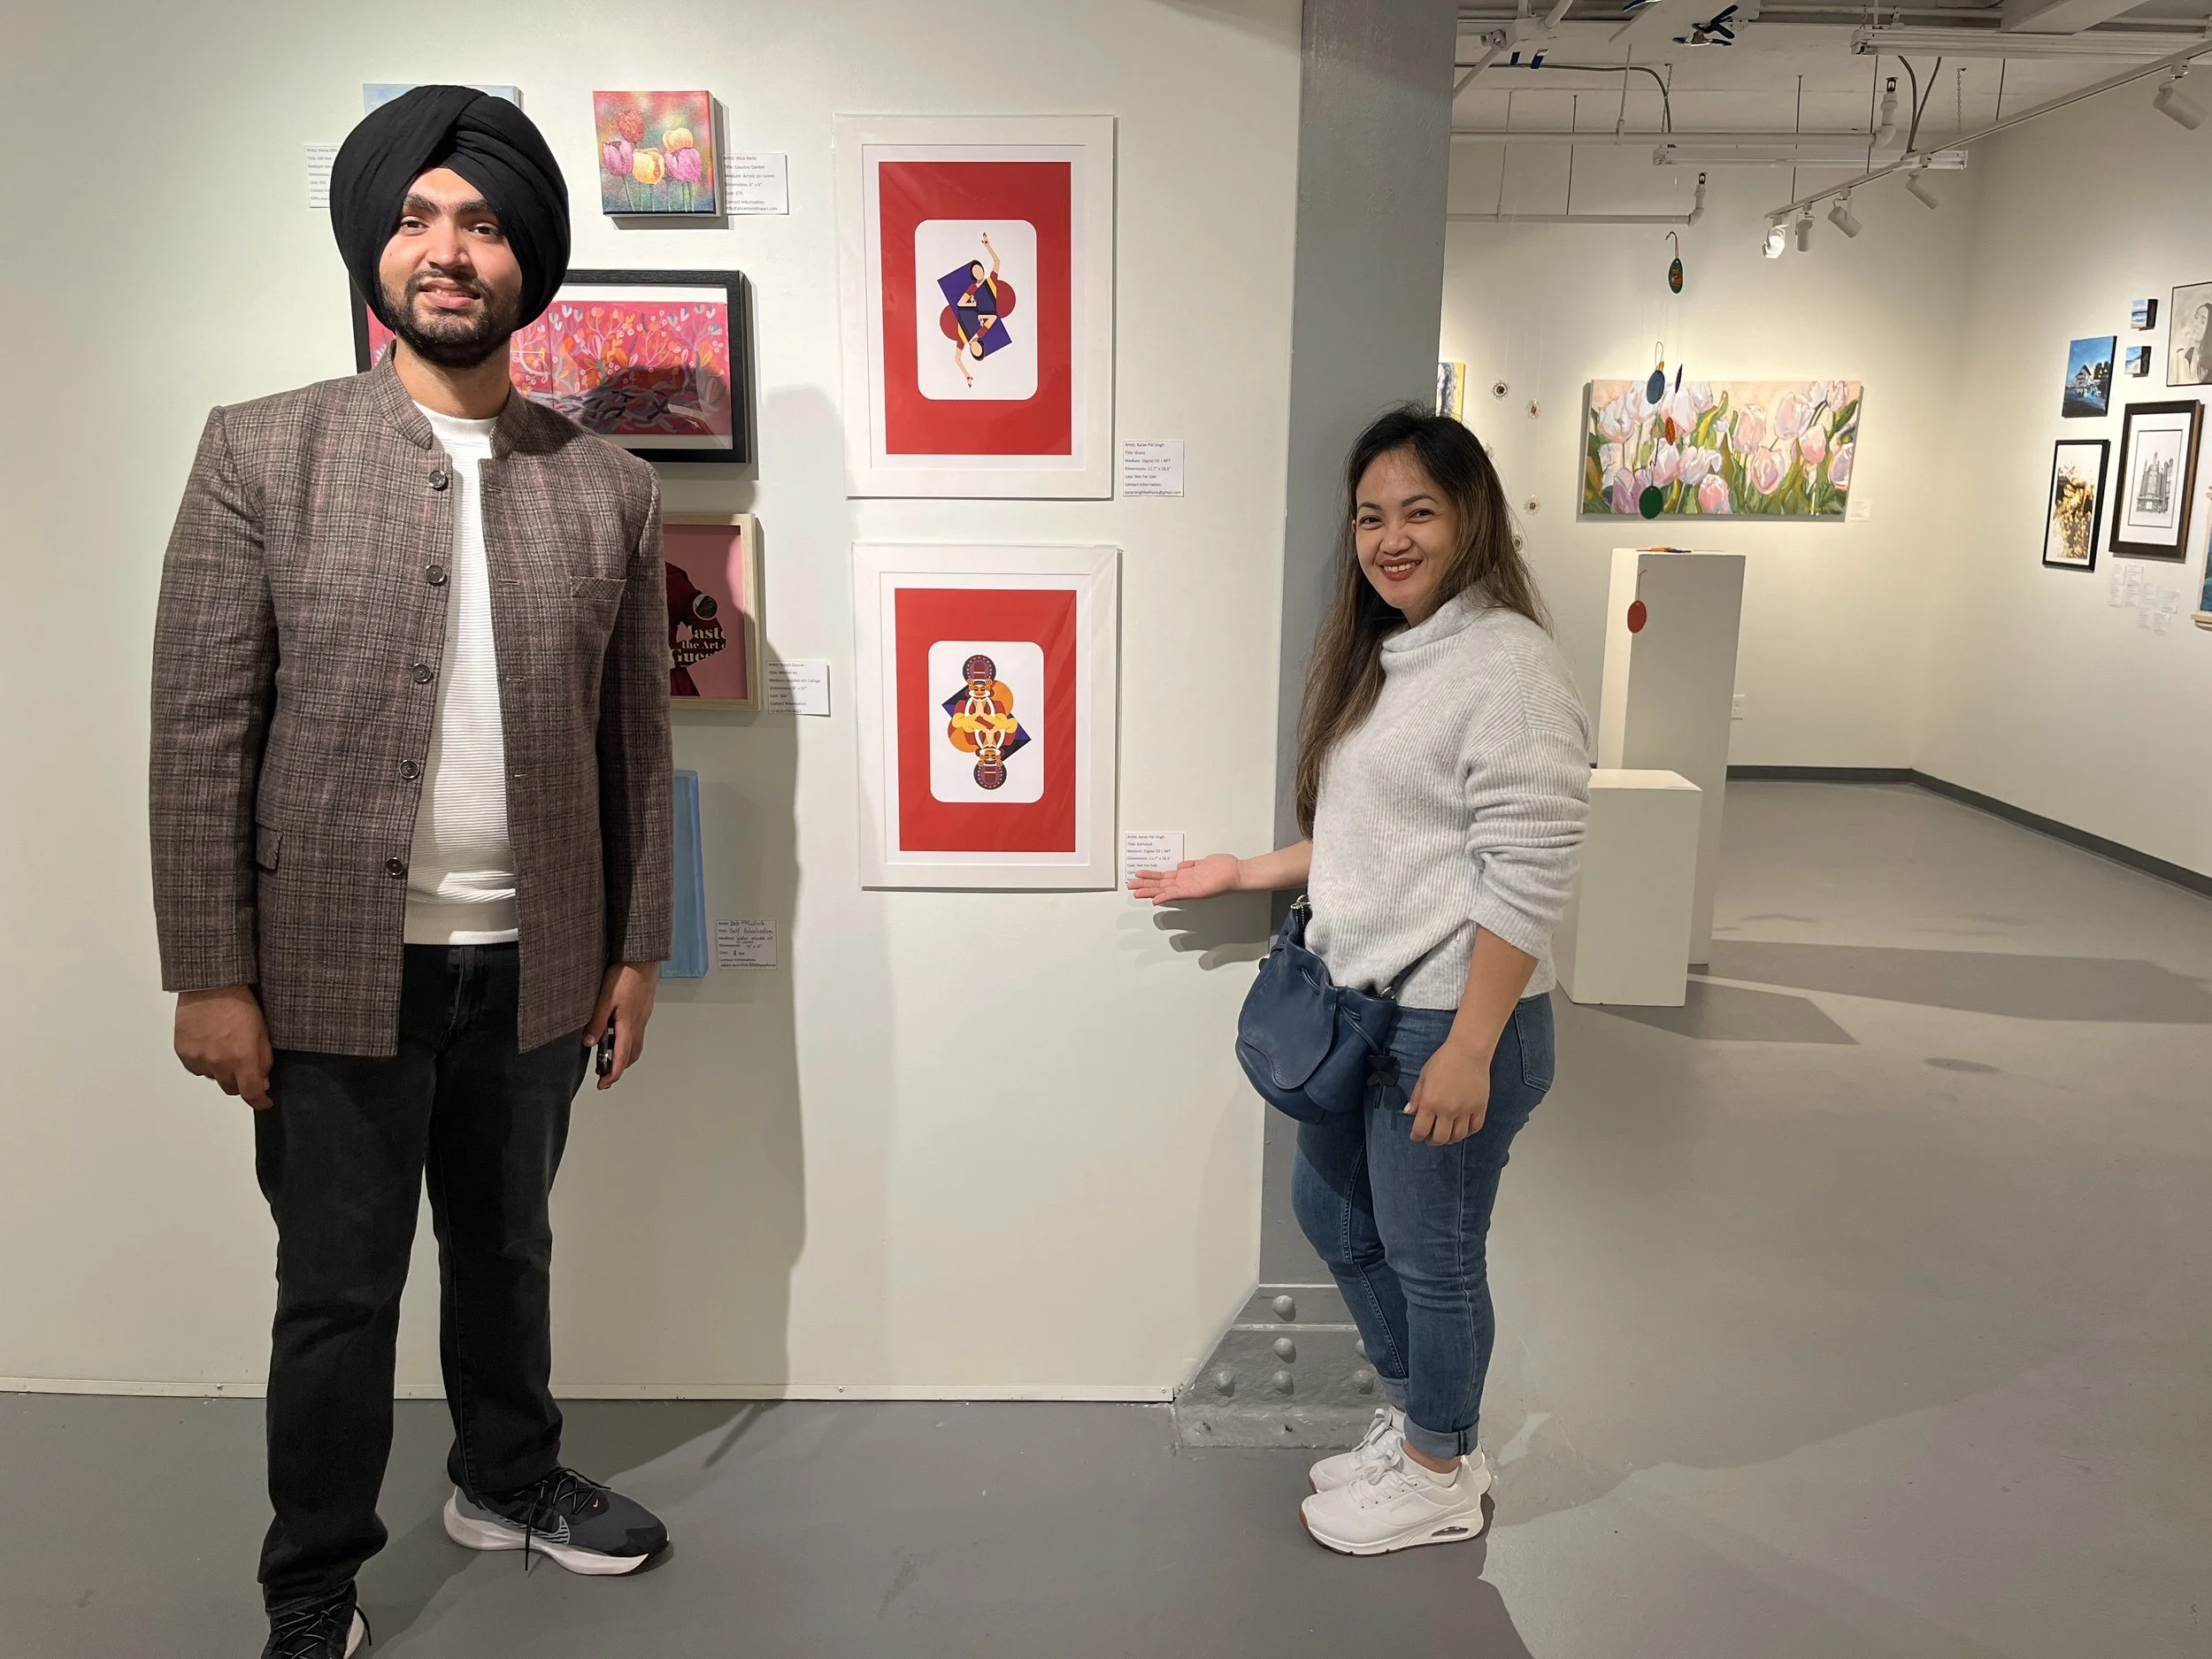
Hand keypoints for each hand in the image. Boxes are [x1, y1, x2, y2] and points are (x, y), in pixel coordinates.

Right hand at [174, 986, 273, 1109]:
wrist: (210, 987)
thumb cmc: (240, 1004)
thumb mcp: (262, 1031)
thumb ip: (263, 1060)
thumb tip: (262, 1081)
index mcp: (242, 1058)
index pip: (251, 1093)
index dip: (259, 1101)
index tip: (264, 1102)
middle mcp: (218, 1063)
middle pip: (231, 1088)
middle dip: (240, 1082)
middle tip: (244, 1066)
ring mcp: (198, 1059)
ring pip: (212, 1078)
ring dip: (221, 1070)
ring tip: (224, 1048)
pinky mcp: (183, 1052)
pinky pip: (195, 1067)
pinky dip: (204, 1062)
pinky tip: (209, 1045)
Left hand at [584, 961, 658, 1089]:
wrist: (643, 956)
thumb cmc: (625, 974)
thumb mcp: (604, 999)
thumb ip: (596, 1022)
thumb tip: (589, 1043)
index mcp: (629, 1025)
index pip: (622, 1057)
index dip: (613, 1074)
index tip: (603, 1084)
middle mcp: (639, 1024)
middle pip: (632, 1055)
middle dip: (620, 1067)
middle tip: (604, 1073)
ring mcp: (643, 1016)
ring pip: (635, 1043)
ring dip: (623, 1054)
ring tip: (607, 1054)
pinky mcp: (643, 1009)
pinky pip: (636, 1031)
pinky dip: (626, 1039)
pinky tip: (614, 1031)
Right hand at [1127, 853, 1240, 904]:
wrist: (1237, 873)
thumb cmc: (1224, 867)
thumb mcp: (1204, 862)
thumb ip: (1191, 864)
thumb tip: (1180, 865)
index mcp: (1186, 875)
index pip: (1164, 877)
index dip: (1150, 877)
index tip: (1138, 876)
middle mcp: (1185, 882)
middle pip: (1160, 884)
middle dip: (1144, 885)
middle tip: (1130, 886)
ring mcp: (1189, 887)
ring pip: (1164, 889)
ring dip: (1150, 891)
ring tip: (1136, 893)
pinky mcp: (1194, 891)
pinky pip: (1177, 894)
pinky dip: (1165, 896)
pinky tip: (1155, 899)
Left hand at [1405, 1037, 1491, 1146]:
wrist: (1468, 1051)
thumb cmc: (1443, 1061)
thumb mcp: (1424, 1077)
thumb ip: (1416, 1097)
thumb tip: (1409, 1112)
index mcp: (1430, 1103)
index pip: (1421, 1130)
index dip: (1416, 1137)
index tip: (1416, 1136)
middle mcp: (1447, 1110)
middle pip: (1440, 1138)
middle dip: (1432, 1141)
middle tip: (1430, 1137)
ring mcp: (1465, 1111)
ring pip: (1458, 1136)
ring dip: (1450, 1139)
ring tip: (1446, 1134)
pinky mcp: (1480, 1108)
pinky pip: (1474, 1128)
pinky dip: (1467, 1132)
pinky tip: (1462, 1129)